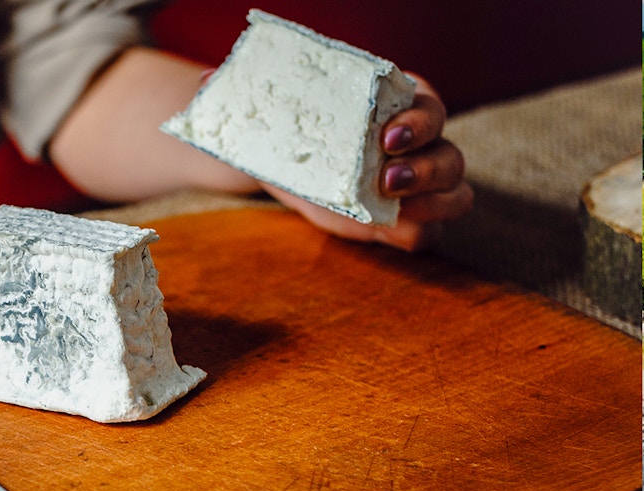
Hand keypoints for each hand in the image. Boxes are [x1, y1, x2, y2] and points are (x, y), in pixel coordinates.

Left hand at [262, 75, 472, 250]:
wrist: (285, 162)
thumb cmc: (294, 124)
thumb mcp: (280, 106)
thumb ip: (256, 90)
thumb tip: (213, 79)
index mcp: (401, 105)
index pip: (431, 109)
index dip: (418, 123)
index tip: (386, 136)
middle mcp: (420, 144)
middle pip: (451, 157)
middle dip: (425, 170)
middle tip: (386, 179)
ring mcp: (419, 186)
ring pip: (456, 195)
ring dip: (433, 204)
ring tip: (392, 207)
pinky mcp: (404, 220)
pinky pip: (430, 232)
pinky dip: (415, 233)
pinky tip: (382, 229)